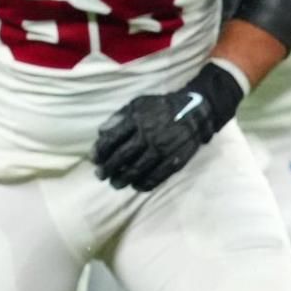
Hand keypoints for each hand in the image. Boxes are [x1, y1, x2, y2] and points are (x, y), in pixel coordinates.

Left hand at [92, 64, 243, 191]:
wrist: (195, 112)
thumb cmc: (162, 107)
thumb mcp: (138, 104)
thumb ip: (119, 117)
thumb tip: (101, 133)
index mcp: (136, 121)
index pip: (112, 140)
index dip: (100, 152)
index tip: (95, 160)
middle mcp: (148, 137)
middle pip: (122, 157)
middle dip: (109, 169)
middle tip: (102, 176)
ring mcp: (162, 150)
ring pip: (138, 169)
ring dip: (124, 179)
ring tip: (116, 184)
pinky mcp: (175, 160)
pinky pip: (157, 176)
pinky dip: (145, 184)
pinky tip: (137, 186)